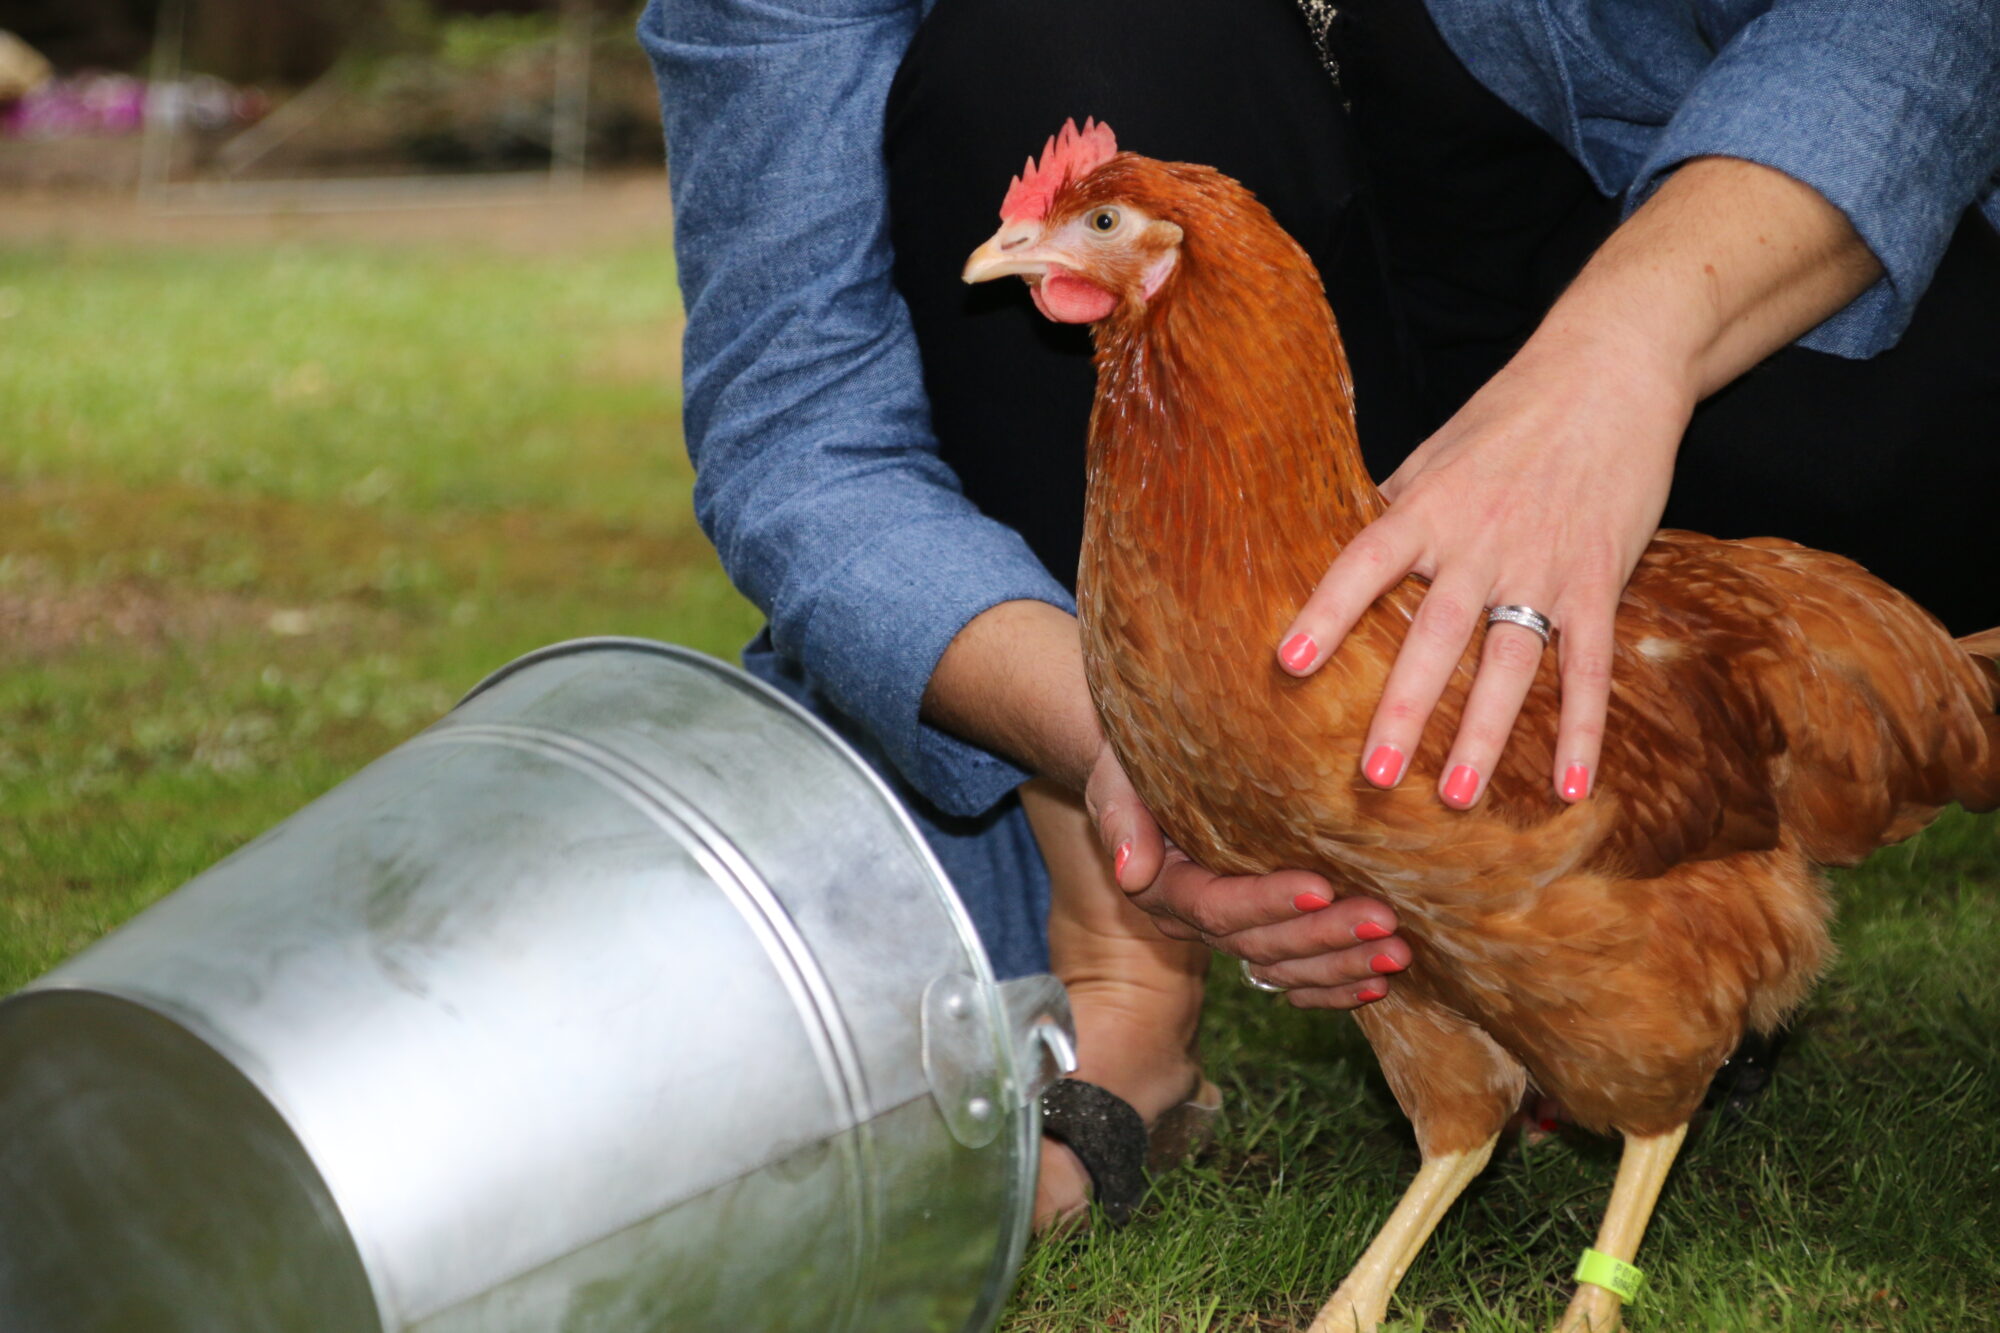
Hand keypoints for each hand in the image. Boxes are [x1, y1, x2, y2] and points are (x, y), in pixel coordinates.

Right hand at [1084, 742, 1405, 1008]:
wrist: (1149, 767)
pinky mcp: (1259, 933)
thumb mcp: (1118, 779)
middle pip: (1260, 944)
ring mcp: (1230, 933)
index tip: (1322, 889)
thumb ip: (1123, 820)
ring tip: (1397, 953)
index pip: (1218, 907)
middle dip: (1324, 937)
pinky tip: (1379, 985)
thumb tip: (1129, 870)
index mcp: (1164, 889)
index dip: (1269, 902)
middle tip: (1384, 922)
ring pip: (1284, 968)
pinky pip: (1295, 978)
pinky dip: (1336, 986)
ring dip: (1342, 965)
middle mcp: (1195, 922)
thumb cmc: (1135, 762)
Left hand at [1280, 330, 1687, 806]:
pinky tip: (1572, 786)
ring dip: (1483, 734)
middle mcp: (1481, 542)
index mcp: (1428, 506)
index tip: (1288, 663)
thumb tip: (1331, 548)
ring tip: (1454, 797)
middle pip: (1436, 635)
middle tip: (1371, 773)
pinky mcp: (1600, 579)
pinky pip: (1590, 666)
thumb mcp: (1435, 451)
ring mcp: (1544, 565)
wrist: (1611, 369)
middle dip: (1404, 707)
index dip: (1326, 613)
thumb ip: (1392, 508)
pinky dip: (1585, 727)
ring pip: (1510, 661)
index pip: (1364, 564)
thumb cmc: (1510, 410)